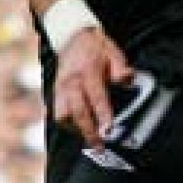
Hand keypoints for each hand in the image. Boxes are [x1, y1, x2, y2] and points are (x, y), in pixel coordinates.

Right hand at [52, 27, 133, 148]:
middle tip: (100, 145)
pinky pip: (57, 114)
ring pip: (63, 116)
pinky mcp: (54, 94)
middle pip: (78, 112)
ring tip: (90, 138)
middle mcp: (71, 82)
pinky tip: (80, 128)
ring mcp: (60, 89)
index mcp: (87, 72)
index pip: (96, 97)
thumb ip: (121, 68)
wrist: (72, 37)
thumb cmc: (96, 48)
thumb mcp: (113, 51)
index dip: (103, 114)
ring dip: (76, 129)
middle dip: (89, 131)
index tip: (109, 129)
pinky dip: (68, 124)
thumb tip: (128, 79)